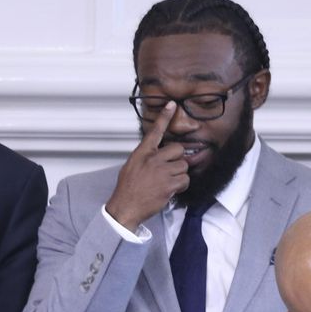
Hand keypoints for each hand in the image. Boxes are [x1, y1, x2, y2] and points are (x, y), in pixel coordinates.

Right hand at [105, 104, 188, 230]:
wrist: (126, 206)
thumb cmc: (128, 188)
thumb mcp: (132, 166)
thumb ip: (146, 157)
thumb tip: (158, 155)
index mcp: (142, 153)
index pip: (155, 131)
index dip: (164, 117)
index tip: (171, 105)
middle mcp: (152, 159)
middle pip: (178, 149)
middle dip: (177, 159)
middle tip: (169, 169)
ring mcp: (161, 171)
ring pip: (183, 166)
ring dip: (179, 174)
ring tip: (167, 182)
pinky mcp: (169, 184)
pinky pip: (185, 179)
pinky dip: (181, 185)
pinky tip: (171, 189)